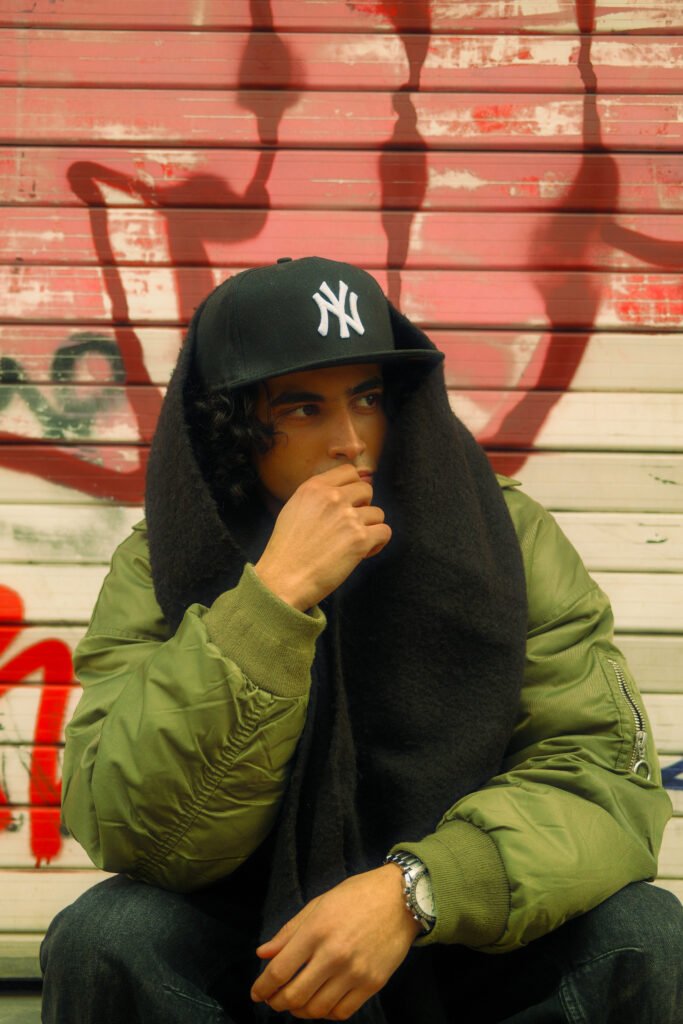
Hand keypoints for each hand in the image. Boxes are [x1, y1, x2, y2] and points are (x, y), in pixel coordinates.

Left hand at [250, 865, 419, 1019]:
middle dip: (277, 1002)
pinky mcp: (373, 984)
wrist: (401, 898)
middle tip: (274, 1000)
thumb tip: (263, 954)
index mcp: (316, 930)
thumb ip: (289, 932)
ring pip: (317, 1009)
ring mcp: (355, 972)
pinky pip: (342, 1012)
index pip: (280, 971)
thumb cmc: (356, 896)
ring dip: (301, 1011)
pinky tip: (322, 1002)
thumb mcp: (318, 904)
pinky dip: (327, 1013)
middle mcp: (334, 955)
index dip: (262, 987)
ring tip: (297, 1002)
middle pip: (295, 995)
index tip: (256, 993)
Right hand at [253, 465, 391, 610]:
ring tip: (352, 543)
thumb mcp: (294, 509)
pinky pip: (384, 532)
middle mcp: (333, 497)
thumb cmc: (287, 550)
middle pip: (366, 490)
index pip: (349, 471)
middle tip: (349, 526)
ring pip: (377, 513)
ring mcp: (348, 517)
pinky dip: (377, 544)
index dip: (353, 487)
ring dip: (369, 528)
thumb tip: (343, 492)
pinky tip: (362, 553)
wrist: (284, 578)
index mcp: (314, 487)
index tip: (349, 503)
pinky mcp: (360, 539)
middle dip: (362, 507)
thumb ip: (318, 497)